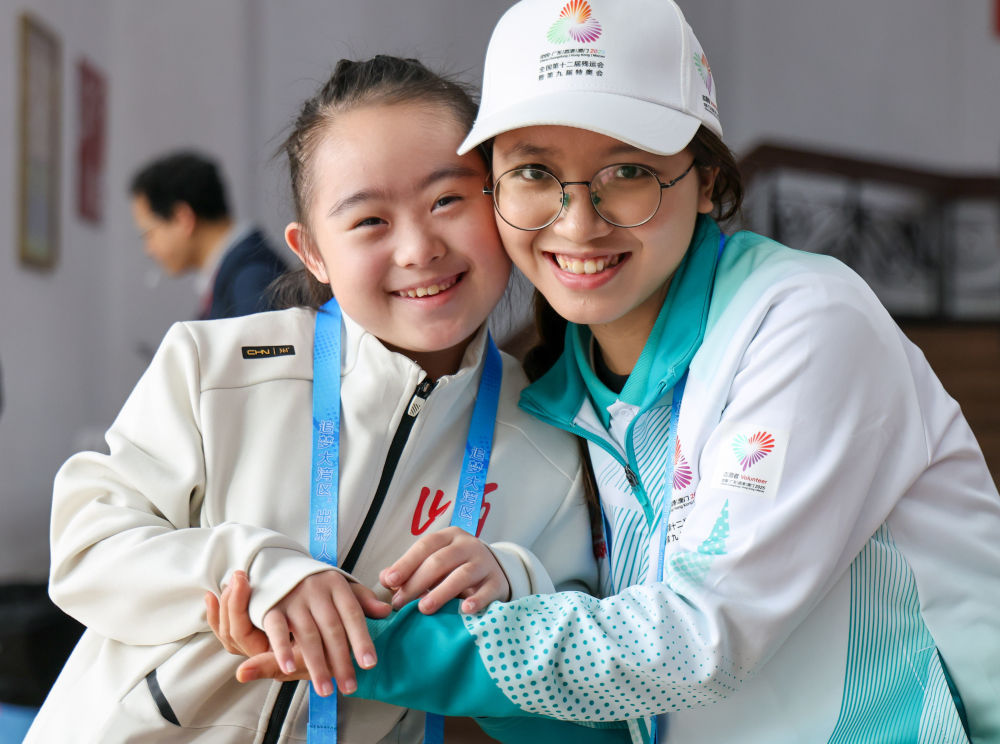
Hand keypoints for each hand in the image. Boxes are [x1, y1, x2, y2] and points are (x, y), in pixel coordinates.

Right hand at [206, 569, 389, 695]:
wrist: (279, 565)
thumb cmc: (317, 583)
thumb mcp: (341, 587)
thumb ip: (363, 600)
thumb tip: (386, 611)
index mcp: (337, 584)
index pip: (353, 614)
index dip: (362, 639)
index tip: (370, 664)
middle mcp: (316, 590)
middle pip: (332, 628)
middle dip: (342, 660)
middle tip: (350, 686)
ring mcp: (294, 599)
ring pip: (308, 634)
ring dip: (317, 664)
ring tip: (326, 689)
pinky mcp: (272, 608)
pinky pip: (277, 629)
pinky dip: (282, 649)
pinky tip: (288, 668)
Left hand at [379, 526, 510, 614]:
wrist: (495, 572)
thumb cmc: (455, 568)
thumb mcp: (434, 563)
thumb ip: (409, 570)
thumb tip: (385, 578)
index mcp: (449, 536)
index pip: (425, 545)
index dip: (406, 563)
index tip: (389, 582)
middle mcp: (468, 546)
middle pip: (440, 561)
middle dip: (417, 582)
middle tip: (400, 603)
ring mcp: (484, 563)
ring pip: (462, 575)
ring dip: (441, 592)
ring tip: (424, 608)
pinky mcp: (497, 582)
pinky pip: (487, 591)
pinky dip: (476, 600)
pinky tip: (464, 610)